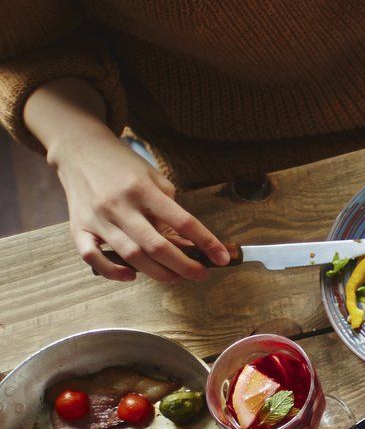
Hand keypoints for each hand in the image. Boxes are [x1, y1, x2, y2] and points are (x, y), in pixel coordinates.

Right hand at [48, 125, 229, 282]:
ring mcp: (97, 218)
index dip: (207, 242)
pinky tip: (131, 276)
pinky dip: (112, 271)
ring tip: (176, 277)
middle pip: (157, 246)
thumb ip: (170, 208)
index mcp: (143, 190)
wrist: (80, 150)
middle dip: (185, 266)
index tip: (222, 257)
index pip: (183, 221)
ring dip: (158, 273)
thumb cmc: (123, 166)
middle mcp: (119, 205)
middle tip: (201, 274)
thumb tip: (189, 242)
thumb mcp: (154, 177)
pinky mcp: (78, 228)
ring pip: (130, 255)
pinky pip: (92, 257)